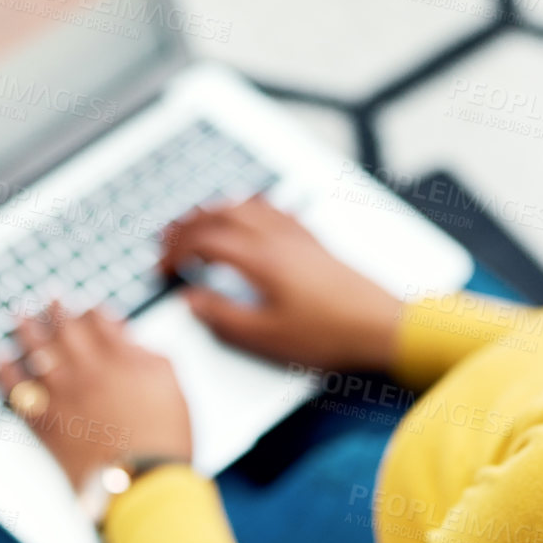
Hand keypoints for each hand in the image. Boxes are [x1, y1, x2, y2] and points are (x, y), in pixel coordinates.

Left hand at [0, 302, 191, 488]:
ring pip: (34, 352)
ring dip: (23, 329)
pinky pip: (16, 391)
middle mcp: (85, 369)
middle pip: (62, 329)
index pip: (97, 320)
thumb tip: (125, 337)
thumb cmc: (163, 435)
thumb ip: (145, 353)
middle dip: (53, 310)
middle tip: (45, 299)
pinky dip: (4, 373)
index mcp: (118, 356)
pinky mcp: (45, 422)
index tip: (83, 306)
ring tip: (15, 315)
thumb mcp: (169, 382)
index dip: (88, 310)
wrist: (142, 480)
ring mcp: (61, 395)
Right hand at [161, 195, 402, 371]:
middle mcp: (276, 238)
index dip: (176, 251)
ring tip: (197, 221)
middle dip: (187, 224)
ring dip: (215, 210)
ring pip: (247, 206)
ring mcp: (297, 236)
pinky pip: (274, 209)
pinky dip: (250, 206)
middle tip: (166, 237)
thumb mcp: (266, 337)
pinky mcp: (313, 241)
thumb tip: (192, 300)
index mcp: (259, 259)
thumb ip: (223, 317)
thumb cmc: (329, 334)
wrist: (380, 326)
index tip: (163, 267)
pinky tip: (250, 213)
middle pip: (221, 215)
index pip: (204, 241)